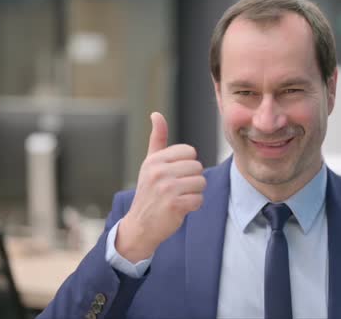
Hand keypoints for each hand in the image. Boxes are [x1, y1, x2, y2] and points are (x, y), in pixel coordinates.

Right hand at [116, 112, 205, 262]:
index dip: (188, 165)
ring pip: (201, 183)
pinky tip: (181, 208)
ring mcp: (166, 189)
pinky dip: (194, 206)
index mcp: (154, 160)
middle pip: (198, 167)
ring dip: (194, 193)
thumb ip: (157, 139)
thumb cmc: (149, 192)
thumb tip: (156, 114)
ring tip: (179, 198)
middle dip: (192, 180)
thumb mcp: (150, 164)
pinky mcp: (175, 205)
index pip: (190, 152)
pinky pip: (199, 200)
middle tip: (177, 189)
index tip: (175, 175)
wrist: (140, 226)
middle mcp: (159, 172)